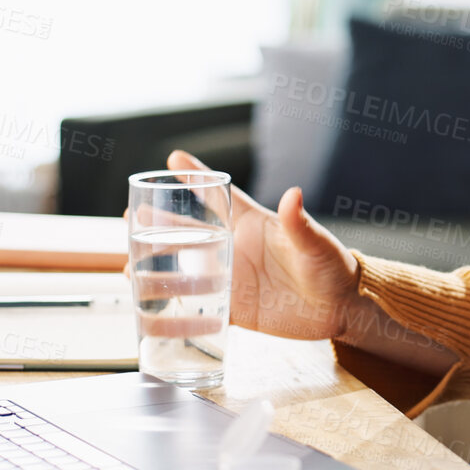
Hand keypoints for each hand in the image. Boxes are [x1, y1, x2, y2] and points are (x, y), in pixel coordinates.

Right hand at [137, 150, 359, 342]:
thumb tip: (294, 195)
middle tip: (130, 216)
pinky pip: (198, 309)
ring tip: (129, 266)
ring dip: (157, 266)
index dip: (196, 176)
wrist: (341, 309)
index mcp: (252, 224)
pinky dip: (174, 311)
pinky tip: (151, 311)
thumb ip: (299, 224)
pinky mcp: (234, 309)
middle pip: (189, 231)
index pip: (219, 195)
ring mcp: (231, 278)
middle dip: (158, 224)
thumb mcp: (316, 244)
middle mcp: (235, 248)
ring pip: (184, 269)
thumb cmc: (333, 268)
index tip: (172, 158)